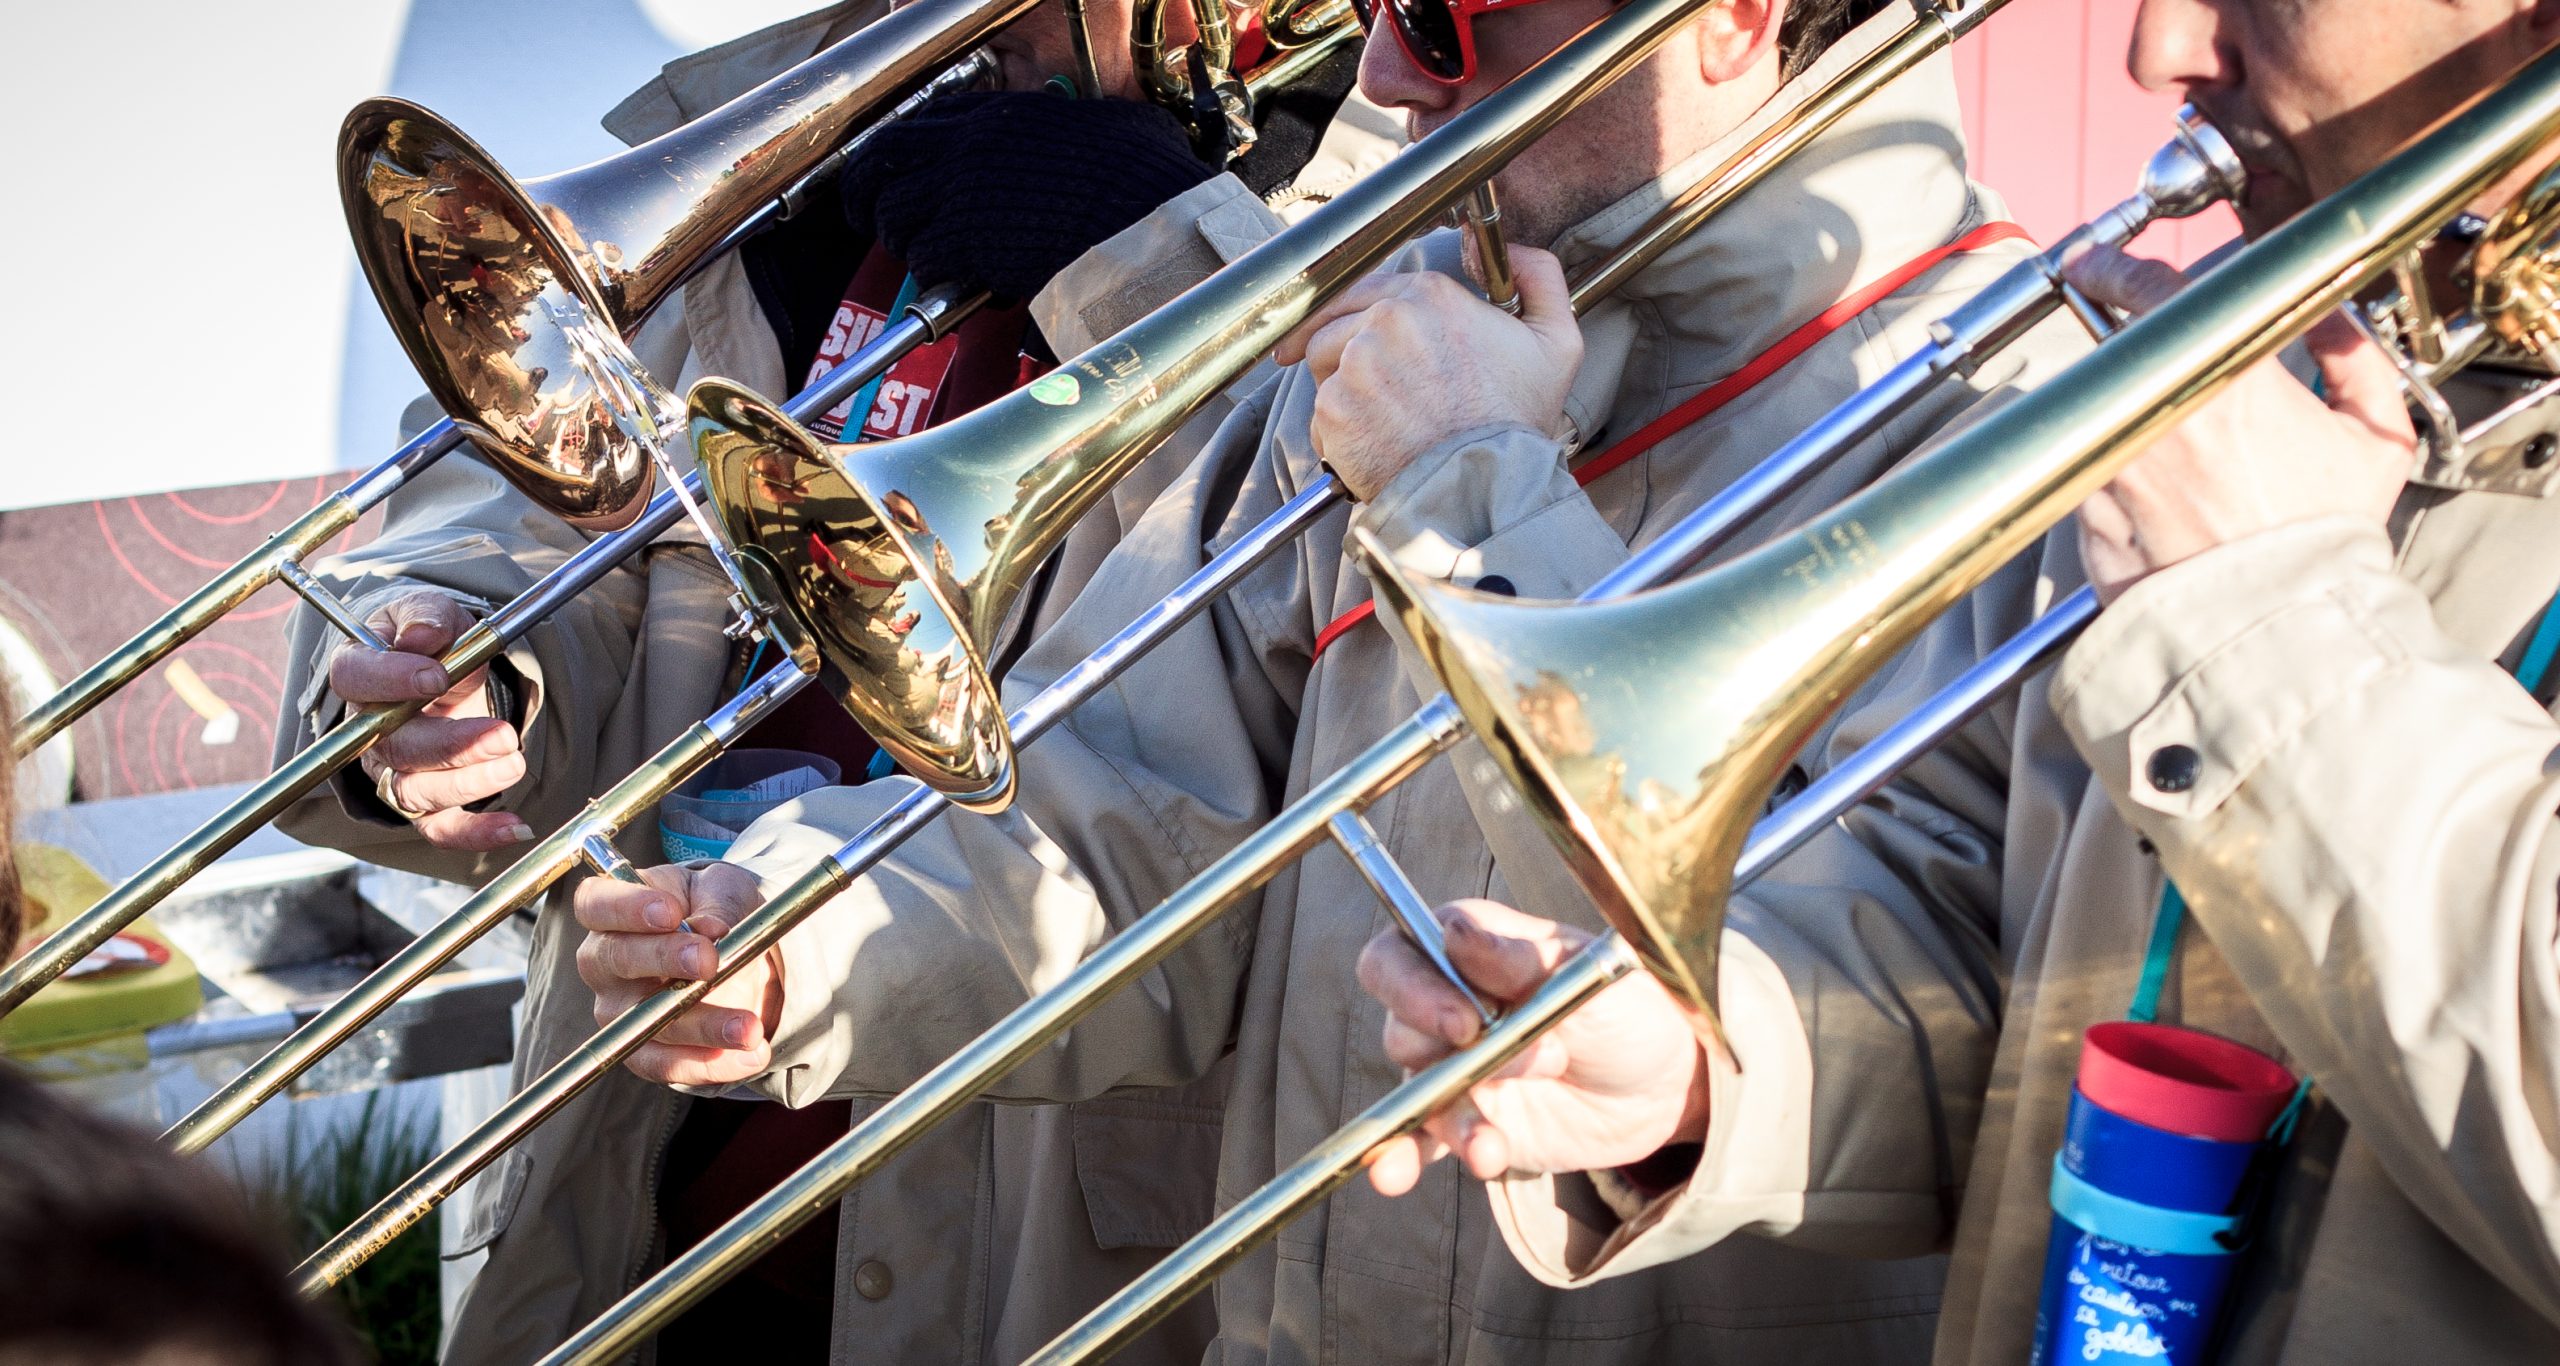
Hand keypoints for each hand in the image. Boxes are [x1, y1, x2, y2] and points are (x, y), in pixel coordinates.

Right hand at [336, 590, 530, 850]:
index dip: (392, 681)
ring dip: (469, 784)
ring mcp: (393, 769)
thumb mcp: (433, 613)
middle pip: (395, 747)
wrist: (447, 667)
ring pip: (415, 792)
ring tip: (514, 763)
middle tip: (503, 735)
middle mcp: (367, 729)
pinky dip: (477, 833)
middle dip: (452, 745)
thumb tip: (422, 636)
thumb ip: (427, 617)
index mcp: (360, 673)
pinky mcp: (423, 800)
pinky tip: (516, 827)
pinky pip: (440, 828)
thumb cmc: (433, 639)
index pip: (356, 679)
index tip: (438, 677)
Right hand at [572, 862, 782, 1087]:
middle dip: (663, 960)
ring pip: (646, 1021)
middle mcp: (604, 963)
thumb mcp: (723, 891)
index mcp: (613, 911)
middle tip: (708, 960)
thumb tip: (711, 930)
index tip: (669, 912)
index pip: (597, 904)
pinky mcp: (642, 1050)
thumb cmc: (716, 909)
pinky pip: (667, 1065)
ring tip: (749, 1028)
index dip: (626, 908)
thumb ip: (716, 905)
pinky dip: (712, 1064)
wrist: (737, 952)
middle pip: (616, 960)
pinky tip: (751, 1057)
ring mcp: (618, 1011)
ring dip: (702, 1025)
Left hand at [839, 90, 1215, 300]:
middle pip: (884, 161)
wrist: (1148, 226)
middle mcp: (970, 147)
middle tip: (870, 215)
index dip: (897, 153)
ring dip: (905, 242)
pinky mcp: (968, 245)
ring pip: (895, 217)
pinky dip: (935, 278)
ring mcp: (963, 195)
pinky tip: (963, 286)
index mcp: (1002, 114)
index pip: (921, 123)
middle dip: (869, 193)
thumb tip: (1095, 134)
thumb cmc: (1145, 180)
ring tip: (929, 258)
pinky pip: (925, 262)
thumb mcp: (1108, 128)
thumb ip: (1076, 130)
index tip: (892, 171)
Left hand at [1276, 247, 1582, 500]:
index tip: (1355, 332)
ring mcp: (1355, 363)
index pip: (1370, 287)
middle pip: (1336, 321)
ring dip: (1338, 386)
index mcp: (1430, 294)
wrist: (1487, 486)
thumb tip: (1513, 252)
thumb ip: (1540, 280)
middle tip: (1358, 382)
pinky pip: (1319, 412)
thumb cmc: (1517, 422)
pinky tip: (1370, 446)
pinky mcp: (1334, 407)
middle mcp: (1386, 320)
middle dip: (1341, 348)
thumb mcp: (1555, 342)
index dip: (1361, 312)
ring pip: (1321, 363)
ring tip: (1375, 417)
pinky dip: (1336, 431)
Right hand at [1357, 899, 1707, 1197]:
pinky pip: (1419, 1140)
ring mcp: (1451, 1068)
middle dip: (1461, 1059)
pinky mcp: (1464, 1121)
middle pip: (1402, 1031)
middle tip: (1544, 1063)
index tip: (1466, 1025)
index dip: (1414, 992)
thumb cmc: (1625, 1007)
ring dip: (1449, 1123)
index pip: (1396, 961)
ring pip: (1415, 1094)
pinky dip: (1403, 1158)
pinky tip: (1396, 1175)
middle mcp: (1444, 1007)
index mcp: (1464, 951)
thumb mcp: (1584, 973)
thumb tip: (1454, 931)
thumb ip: (1516, 957)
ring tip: (1490, 1149)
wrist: (1661, 1084)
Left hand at [2063, 244, 2415, 603]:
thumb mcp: (2375, 440)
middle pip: (2113, 346)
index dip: (2121, 267)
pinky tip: (2149, 495)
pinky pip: (2084, 465)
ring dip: (2117, 410)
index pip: (2153, 292)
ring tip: (2165, 448)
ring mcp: (2112, 459)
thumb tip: (2334, 316)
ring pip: (2094, 405)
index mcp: (2227, 381)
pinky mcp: (2083, 507)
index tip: (2102, 260)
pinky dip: (2105, 467)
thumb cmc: (2322, 541)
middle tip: (2129, 345)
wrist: (2271, 626)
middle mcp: (2157, 413)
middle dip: (2124, 344)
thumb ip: (2357, 360)